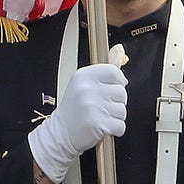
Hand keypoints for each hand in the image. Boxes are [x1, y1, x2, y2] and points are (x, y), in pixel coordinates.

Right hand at [29, 62, 131, 180]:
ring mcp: (93, 107)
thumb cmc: (74, 109)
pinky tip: (102, 128)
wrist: (60, 134)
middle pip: (121, 93)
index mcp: (83, 76)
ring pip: (122, 110)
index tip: (111, 90)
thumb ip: (104, 70)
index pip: (114, 72)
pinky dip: (115, 130)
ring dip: (115, 117)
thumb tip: (119, 49)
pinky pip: (120, 126)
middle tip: (101, 107)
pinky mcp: (98, 124)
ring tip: (100, 117)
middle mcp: (87, 89)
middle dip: (116, 103)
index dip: (117, 83)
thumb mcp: (84, 84)